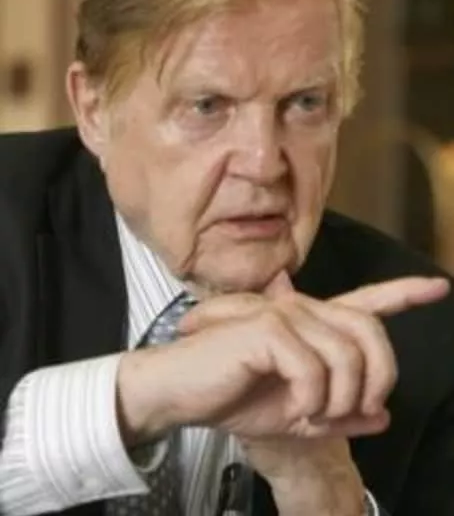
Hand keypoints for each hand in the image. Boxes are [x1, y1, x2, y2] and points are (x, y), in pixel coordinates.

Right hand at [116, 273, 447, 444]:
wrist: (182, 393)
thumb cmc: (232, 396)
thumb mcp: (295, 415)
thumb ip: (340, 414)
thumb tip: (382, 417)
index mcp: (312, 326)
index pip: (365, 302)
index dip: (404, 294)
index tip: (438, 286)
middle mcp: (304, 309)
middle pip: (372, 334)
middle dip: (376, 380)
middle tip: (351, 410)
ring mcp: (286, 314)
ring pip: (348, 356)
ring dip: (338, 400)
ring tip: (311, 413)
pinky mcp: (268, 328)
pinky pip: (314, 369)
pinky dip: (310, 399)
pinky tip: (292, 405)